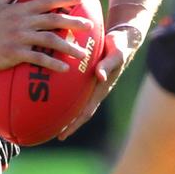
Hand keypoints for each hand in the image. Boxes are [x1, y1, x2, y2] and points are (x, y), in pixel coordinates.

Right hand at [0, 0, 94, 71]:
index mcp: (20, 9)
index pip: (46, 2)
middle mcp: (23, 22)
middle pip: (54, 20)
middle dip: (74, 22)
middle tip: (89, 26)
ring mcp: (20, 38)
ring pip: (50, 40)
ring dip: (68, 47)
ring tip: (82, 54)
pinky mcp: (15, 53)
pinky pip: (38, 58)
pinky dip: (52, 63)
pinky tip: (64, 68)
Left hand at [56, 25, 141, 139]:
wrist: (124, 39)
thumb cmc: (119, 46)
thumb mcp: (116, 54)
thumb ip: (108, 64)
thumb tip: (100, 76)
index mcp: (101, 88)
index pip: (86, 111)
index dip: (74, 123)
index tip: (63, 134)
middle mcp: (96, 90)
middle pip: (80, 112)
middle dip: (68, 124)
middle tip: (53, 134)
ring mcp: (92, 84)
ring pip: (77, 102)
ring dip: (66, 112)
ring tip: (50, 120)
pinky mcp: (89, 76)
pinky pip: (76, 89)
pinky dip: (65, 95)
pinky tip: (53, 94)